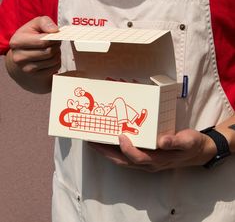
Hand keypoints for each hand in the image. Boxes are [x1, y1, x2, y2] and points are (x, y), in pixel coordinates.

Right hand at [5, 16, 60, 92]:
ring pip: (53, 60)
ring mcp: (27, 69)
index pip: (42, 41)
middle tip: (56, 43)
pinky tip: (52, 58)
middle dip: (57, 46)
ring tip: (54, 50)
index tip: (56, 36)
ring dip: (58, 54)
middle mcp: (19, 57)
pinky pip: (55, 68)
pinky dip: (57, 62)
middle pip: (49, 52)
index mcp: (17, 42)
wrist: (23, 56)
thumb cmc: (31, 37)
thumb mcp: (35, 25)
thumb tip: (55, 31)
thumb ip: (45, 22)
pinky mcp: (36, 76)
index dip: (53, 38)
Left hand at [89, 129, 216, 171]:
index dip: (127, 148)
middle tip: (92, 142)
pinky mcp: (146, 157)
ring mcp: (147, 162)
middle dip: (106, 153)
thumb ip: (175, 141)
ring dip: (108, 153)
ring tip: (96, 142)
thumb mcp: (188, 141)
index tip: (120, 135)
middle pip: (123, 161)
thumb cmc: (192, 145)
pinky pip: (127, 157)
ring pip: (123, 161)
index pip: (138, 157)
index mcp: (158, 160)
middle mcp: (149, 164)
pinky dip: (116, 151)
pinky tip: (111, 142)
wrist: (197, 152)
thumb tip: (162, 141)